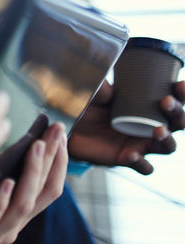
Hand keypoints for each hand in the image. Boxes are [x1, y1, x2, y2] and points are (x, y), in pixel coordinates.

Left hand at [0, 122, 67, 243]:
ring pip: (23, 205)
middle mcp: (14, 224)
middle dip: (53, 159)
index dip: (59, 161)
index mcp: (18, 212)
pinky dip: (1, 199)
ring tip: (36, 146)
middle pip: (44, 192)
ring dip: (32, 173)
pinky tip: (6, 181)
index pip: (50, 187)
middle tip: (57, 130)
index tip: (61, 133)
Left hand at [68, 80, 184, 173]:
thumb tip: (105, 75)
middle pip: (177, 125)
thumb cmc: (89, 107)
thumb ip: (101, 87)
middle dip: (178, 114)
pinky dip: (141, 163)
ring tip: (158, 130)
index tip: (180, 84)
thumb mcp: (96, 93)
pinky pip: (143, 167)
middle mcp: (150, 128)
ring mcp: (140, 144)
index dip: (182, 95)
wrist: (69, 128)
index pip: (174, 103)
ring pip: (167, 147)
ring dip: (167, 139)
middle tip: (166, 103)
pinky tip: (132, 154)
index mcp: (148, 109)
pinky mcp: (127, 159)